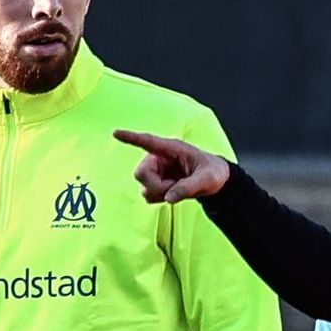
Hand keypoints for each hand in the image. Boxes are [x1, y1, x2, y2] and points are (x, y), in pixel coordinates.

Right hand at [112, 127, 230, 203]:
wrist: (215, 181)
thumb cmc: (213, 173)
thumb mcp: (206, 180)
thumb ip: (188, 188)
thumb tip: (169, 198)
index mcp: (172, 148)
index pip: (148, 141)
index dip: (131, 138)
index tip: (115, 133)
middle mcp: (160, 158)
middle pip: (141, 173)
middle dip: (155, 186)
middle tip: (174, 189)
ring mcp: (156, 171)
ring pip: (144, 186)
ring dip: (160, 192)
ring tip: (178, 188)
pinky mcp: (156, 182)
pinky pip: (147, 194)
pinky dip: (159, 197)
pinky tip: (173, 192)